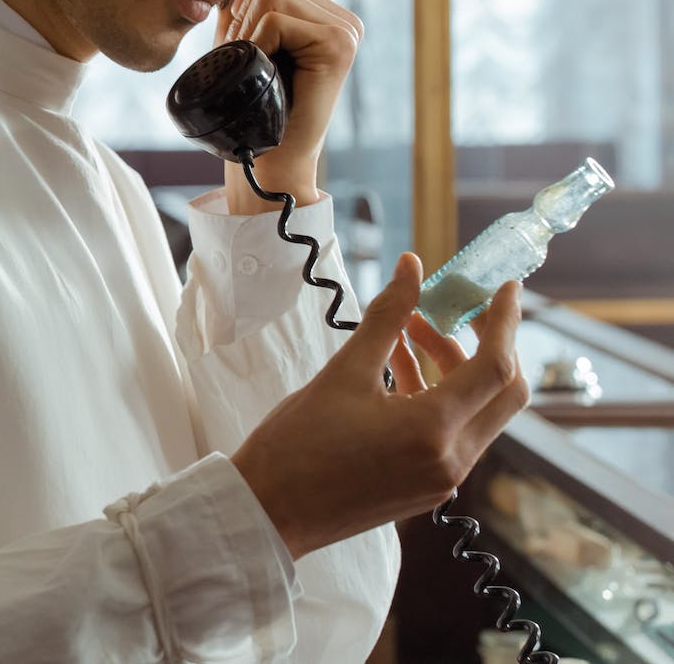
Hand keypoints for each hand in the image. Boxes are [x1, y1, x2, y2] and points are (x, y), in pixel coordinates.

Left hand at [217, 0, 359, 213]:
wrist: (266, 152)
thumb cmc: (248, 98)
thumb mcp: (243, 36)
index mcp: (324, 9)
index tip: (246, 30)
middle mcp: (342, 15)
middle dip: (245, 9)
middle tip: (249, 54)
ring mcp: (345, 28)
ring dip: (248, 28)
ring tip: (256, 63)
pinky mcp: (339, 44)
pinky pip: (276, 18)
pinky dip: (257, 42)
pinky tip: (265, 70)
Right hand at [229, 253, 530, 558]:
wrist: (270, 510)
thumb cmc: (297, 442)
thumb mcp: (342, 372)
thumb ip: (385, 318)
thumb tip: (411, 267)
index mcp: (433, 430)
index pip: (495, 366)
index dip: (504, 320)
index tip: (503, 285)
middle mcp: (452, 459)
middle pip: (505, 393)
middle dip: (492, 343)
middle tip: (461, 308)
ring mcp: (444, 479)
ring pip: (480, 411)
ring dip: (458, 366)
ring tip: (409, 331)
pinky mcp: (429, 487)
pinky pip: (455, 432)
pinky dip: (441, 395)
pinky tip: (399, 368)